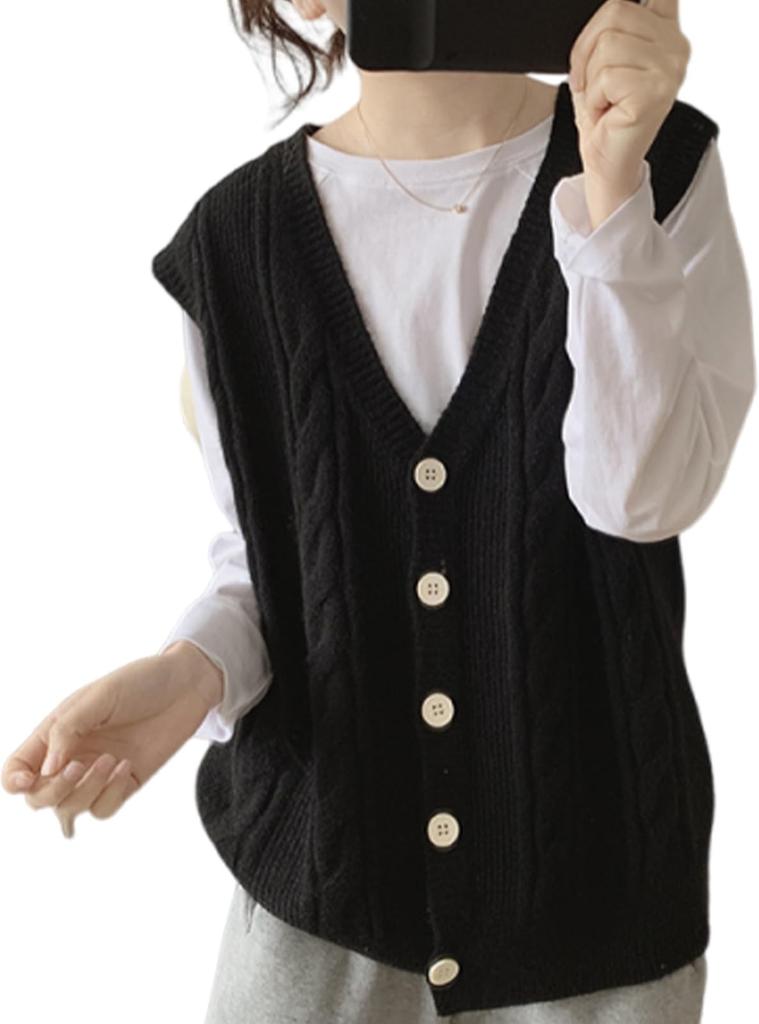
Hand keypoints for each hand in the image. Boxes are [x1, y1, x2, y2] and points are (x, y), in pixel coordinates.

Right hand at [2, 641, 222, 837]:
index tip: (28, 780)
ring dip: (86, 791)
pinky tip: (126, 766)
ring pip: (70, 809)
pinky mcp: (124, 783)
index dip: (14, 781)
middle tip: (80, 766)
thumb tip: (45, 771)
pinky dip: (110, 795)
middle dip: (54, 790)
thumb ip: (68, 730)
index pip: (17, 768)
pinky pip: (103, 809)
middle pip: (39, 798)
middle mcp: (71, 756)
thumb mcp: (99, 696)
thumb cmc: (140, 682)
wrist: (186, 686)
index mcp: (55, 733)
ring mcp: (96, 773)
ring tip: (111, 759)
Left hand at [568, 0, 690, 227]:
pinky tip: (607, 112)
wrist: (606, 162)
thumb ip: (614, 24)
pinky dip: (594, 98)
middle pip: (614, 12)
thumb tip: (610, 7)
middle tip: (594, 85)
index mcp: (667, 31)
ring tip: (603, 100)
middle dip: (587, 51)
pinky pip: (606, 76)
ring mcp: (670, 69)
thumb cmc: (604, 113)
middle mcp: (677, 46)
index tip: (608, 45)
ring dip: (591, 79)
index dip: (615, 12)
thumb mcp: (605, 58)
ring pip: (607, 44)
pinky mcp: (654, 92)